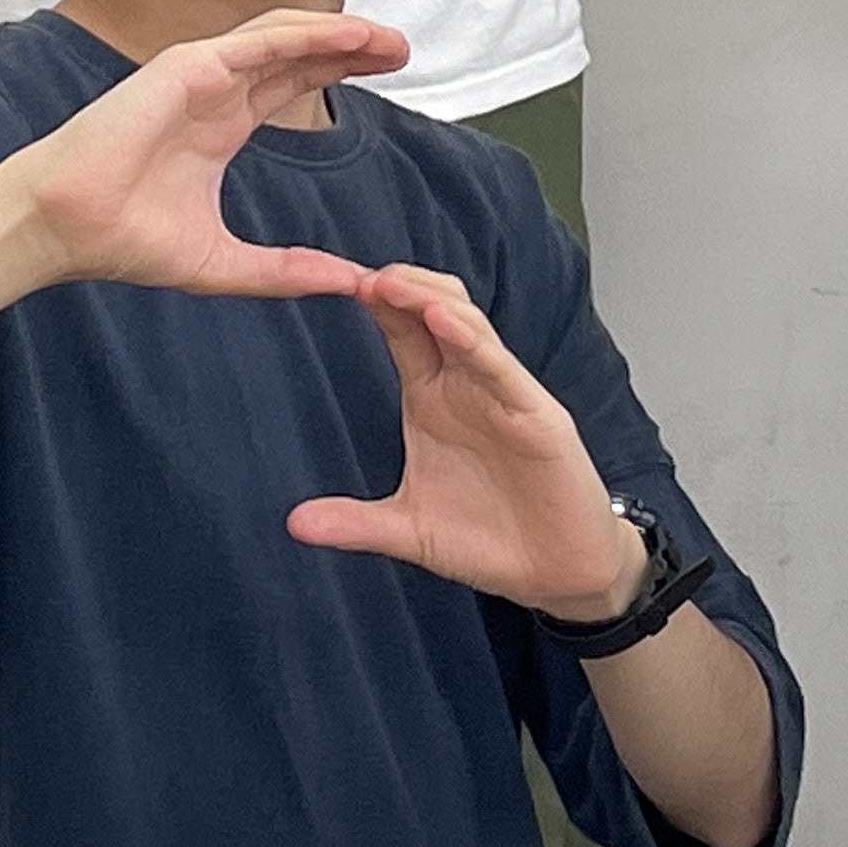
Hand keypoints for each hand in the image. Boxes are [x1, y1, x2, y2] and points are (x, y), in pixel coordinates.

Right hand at [5, 10, 407, 298]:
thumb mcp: (223, 262)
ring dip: (339, 33)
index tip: (391, 72)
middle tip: (404, 49)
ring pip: (284, 36)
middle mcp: (216, 91)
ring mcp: (199, 73)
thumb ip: (285, 270)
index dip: (341, 70)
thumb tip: (348, 282)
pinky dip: (307, 35)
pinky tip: (348, 37)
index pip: (294, 82)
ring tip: (388, 40)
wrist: (63, 229)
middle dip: (353, 47)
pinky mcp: (185, 67)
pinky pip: (258, 42)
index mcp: (222, 124)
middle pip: (299, 52)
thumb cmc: (122, 239)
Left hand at [284, 265, 645, 616]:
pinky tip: (442, 321)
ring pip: (467, 324)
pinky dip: (472, 340)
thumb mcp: (409, 531)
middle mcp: (467, 385)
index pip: (401, 332)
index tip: (326, 279)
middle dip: (395, 285)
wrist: (554, 573)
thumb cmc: (489, 540)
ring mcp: (503, 394)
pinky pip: (501, 367)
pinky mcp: (536, 415)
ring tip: (385, 283)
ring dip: (425, 299)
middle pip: (432, 309)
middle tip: (348, 273)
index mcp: (434, 398)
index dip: (372, 303)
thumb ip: (355, 523)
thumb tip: (293, 523)